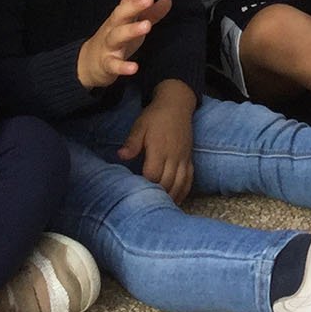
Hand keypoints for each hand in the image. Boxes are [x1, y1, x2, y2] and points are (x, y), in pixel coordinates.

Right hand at [76, 0, 171, 89]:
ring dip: (131, 30)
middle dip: (134, 5)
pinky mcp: (106, 64)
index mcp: (120, 16)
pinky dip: (123, 66)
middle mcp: (113, 27)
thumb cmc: (117, 39)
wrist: (88, 63)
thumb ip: (151, 13)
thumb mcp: (133, 24)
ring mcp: (108, 45)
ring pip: (117, 36)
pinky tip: (134, 68)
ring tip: (147, 26)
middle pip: (121, 13)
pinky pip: (113, 65)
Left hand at [118, 82, 196, 200]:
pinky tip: (177, 200)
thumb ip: (132, 142)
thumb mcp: (140, 125)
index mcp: (160, 149)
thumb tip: (121, 156)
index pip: (152, 175)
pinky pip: (189, 178)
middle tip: (147, 205)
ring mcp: (183, 158)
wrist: (177, 104)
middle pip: (167, 182)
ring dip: (172, 196)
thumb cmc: (155, 116)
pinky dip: (184, 191)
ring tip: (162, 207)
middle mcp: (174, 156)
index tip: (136, 192)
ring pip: (180, 183)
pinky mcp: (189, 158)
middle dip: (158, 195)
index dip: (145, 185)